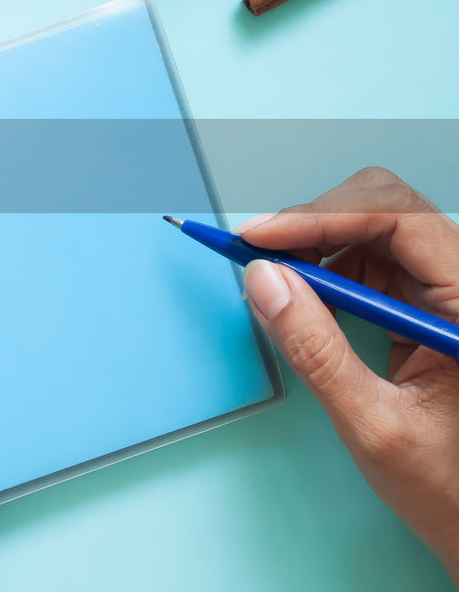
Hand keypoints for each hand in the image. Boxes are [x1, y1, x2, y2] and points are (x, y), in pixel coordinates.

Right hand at [240, 168, 458, 579]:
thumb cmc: (450, 487)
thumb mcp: (374, 426)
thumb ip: (317, 352)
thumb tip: (266, 282)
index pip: (403, 222)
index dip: (325, 217)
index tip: (261, 238)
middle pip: (389, 210)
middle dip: (316, 223)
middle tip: (258, 253)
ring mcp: (450, 291)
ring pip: (376, 228)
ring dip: (317, 244)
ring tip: (274, 278)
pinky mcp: (430, 302)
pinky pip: (374, 260)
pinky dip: (327, 268)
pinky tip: (302, 296)